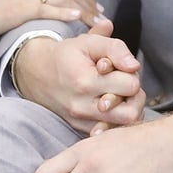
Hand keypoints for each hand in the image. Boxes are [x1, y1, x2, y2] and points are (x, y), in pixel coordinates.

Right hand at [14, 20, 143, 133]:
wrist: (37, 71)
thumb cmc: (68, 55)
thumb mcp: (89, 42)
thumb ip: (115, 49)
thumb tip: (134, 66)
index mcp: (86, 82)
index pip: (130, 86)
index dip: (130, 73)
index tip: (118, 66)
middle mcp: (83, 106)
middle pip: (130, 112)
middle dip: (134, 96)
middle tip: (124, 82)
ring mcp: (81, 120)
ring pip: (122, 125)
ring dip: (126, 107)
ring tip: (119, 93)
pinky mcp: (80, 128)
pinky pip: (108, 130)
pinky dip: (115, 118)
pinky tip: (111, 104)